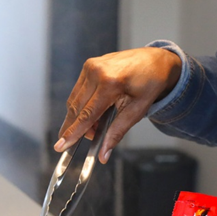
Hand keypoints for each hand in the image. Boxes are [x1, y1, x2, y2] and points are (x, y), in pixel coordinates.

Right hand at [55, 47, 181, 161]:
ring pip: (74, 100)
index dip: (73, 132)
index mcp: (110, 82)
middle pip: (76, 108)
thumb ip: (117, 132)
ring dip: (80, 117)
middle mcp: (96, 71)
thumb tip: (103, 154)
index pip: (86, 114)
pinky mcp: (89, 65)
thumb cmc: (150, 84)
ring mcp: (91, 66)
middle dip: (78, 127)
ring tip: (99, 124)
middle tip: (90, 139)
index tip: (61, 146)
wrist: (156, 61)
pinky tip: (96, 110)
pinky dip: (83, 104)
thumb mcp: (137, 111)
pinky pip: (79, 91)